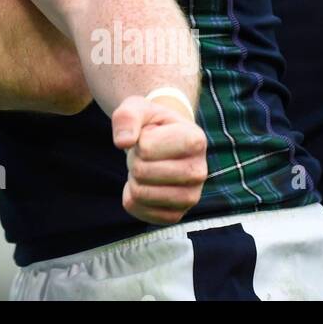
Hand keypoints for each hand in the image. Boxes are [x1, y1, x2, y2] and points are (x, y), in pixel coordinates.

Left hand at [112, 94, 207, 224]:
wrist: (164, 142)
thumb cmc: (151, 123)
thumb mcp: (137, 108)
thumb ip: (127, 116)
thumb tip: (123, 142)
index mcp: (196, 140)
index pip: (145, 147)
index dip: (137, 140)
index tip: (149, 135)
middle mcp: (199, 172)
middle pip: (142, 172)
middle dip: (133, 159)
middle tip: (145, 154)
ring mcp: (191, 197)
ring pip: (141, 194)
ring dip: (133, 179)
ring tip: (147, 167)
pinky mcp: (177, 215)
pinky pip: (140, 211)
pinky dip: (132, 198)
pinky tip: (144, 185)